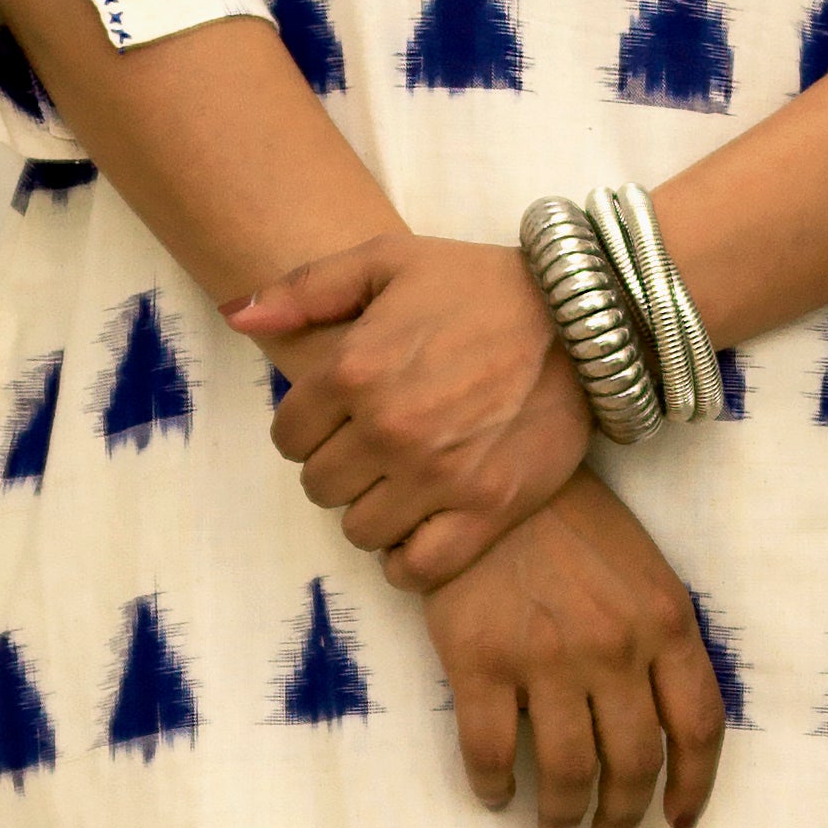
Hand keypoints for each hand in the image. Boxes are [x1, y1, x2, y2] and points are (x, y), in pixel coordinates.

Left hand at [225, 228, 593, 588]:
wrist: (587, 318)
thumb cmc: (485, 285)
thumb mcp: (390, 259)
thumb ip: (307, 287)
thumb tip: (240, 316)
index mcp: (355, 368)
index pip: (288, 437)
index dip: (308, 431)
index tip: (339, 422)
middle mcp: (388, 428)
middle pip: (320, 486)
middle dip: (339, 469)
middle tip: (373, 452)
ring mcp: (437, 474)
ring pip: (360, 530)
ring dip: (372, 512)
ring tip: (400, 486)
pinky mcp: (486, 509)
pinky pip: (416, 568)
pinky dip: (407, 561)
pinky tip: (420, 531)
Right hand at [418, 479, 728, 827]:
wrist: (486, 478)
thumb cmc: (570, 523)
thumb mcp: (643, 570)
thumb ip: (661, 640)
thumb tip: (665, 724)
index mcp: (666, 622)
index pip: (699, 729)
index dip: (694, 789)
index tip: (678, 822)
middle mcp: (614, 647)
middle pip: (636, 763)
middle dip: (624, 816)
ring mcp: (546, 657)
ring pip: (568, 772)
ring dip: (564, 816)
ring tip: (555, 827)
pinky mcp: (479, 660)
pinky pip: (492, 751)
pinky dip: (495, 787)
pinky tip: (497, 795)